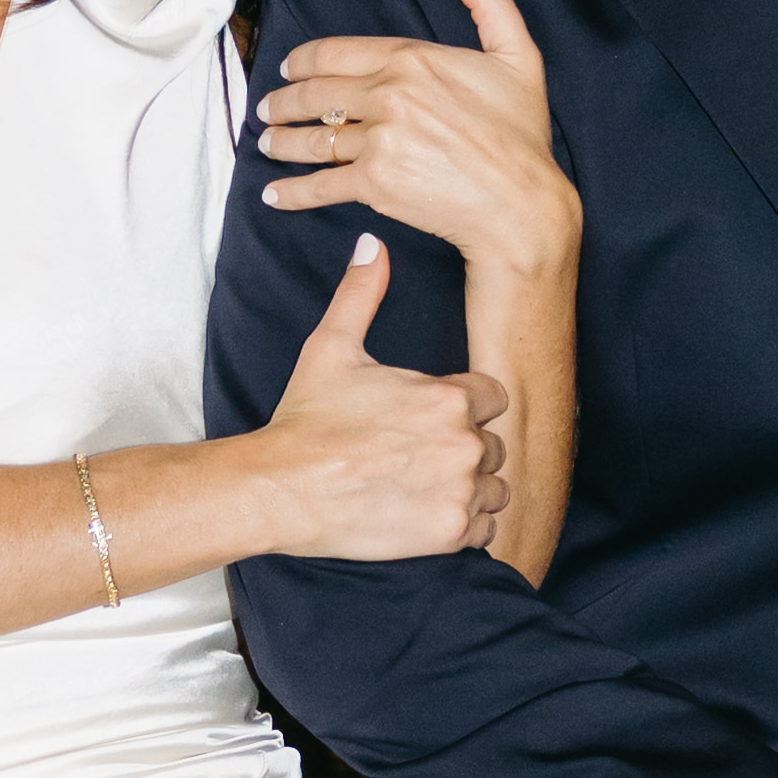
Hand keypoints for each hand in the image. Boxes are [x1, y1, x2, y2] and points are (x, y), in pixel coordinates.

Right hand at [237, 237, 513, 567]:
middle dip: (465, 449)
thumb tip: (372, 244)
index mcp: (449, 396)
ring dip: (470, 487)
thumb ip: (361, 294)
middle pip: (494, 443)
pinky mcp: (451, 533)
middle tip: (417, 456)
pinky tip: (426, 513)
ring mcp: (461, 490)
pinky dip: (466, 526)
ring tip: (421, 485)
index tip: (428, 419)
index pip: (492, 397)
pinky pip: (487, 529)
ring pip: (495, 487)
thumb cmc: (306, 419)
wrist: (281, 488)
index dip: (464, 407)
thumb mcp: (332, 348)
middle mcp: (465, 442)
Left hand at [255, 0, 573, 296]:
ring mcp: (378, 140)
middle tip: (267, 109)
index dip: (303, 61)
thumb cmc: (521, 134)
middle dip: (283, 101)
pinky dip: (291, 192)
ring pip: (313, 138)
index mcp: (413, 59)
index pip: (336, 53)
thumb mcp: (518, 55)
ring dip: (281, 141)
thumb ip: (488, 0)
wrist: (521, 202)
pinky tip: (274, 194)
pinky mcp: (374, 185)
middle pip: (316, 94)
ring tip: (267, 144)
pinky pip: (320, 185)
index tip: (288, 68)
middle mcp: (389, 95)